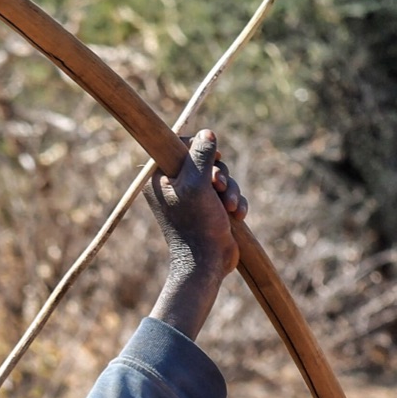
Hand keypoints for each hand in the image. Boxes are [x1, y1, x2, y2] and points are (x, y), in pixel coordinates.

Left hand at [146, 128, 245, 339]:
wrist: (206, 264)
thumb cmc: (196, 225)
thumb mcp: (197, 184)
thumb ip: (201, 156)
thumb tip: (207, 133)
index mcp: (159, 179)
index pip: (178, 145)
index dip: (198, 146)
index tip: (213, 154)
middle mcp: (174, 186)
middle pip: (204, 159)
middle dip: (219, 173)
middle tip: (218, 187)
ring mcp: (193, 198)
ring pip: (219, 176)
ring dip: (230, 189)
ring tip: (230, 207)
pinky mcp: (209, 208)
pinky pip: (227, 193)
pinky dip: (234, 201)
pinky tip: (237, 215)